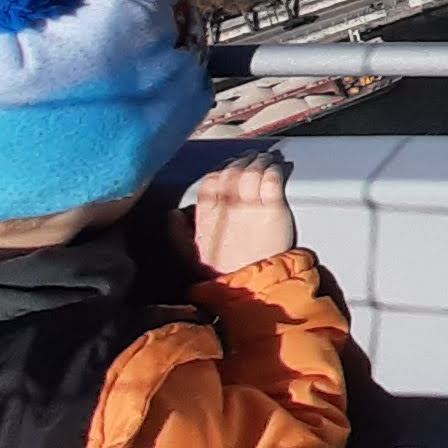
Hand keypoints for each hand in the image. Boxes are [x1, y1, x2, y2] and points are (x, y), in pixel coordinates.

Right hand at [179, 153, 296, 276]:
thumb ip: (179, 235)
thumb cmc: (223, 273)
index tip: (227, 166)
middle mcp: (229, 207)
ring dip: (258, 162)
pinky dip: (273, 171)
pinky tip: (275, 167)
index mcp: (208, 215)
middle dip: (240, 162)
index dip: (219, 171)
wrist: (251, 290)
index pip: (210, 182)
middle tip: (249, 157)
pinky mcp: (275, 209)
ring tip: (263, 158)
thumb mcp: (192, 257)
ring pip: (252, 172)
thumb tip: (172, 214)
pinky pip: (272, 181)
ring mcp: (252, 207)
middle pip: (232, 173)